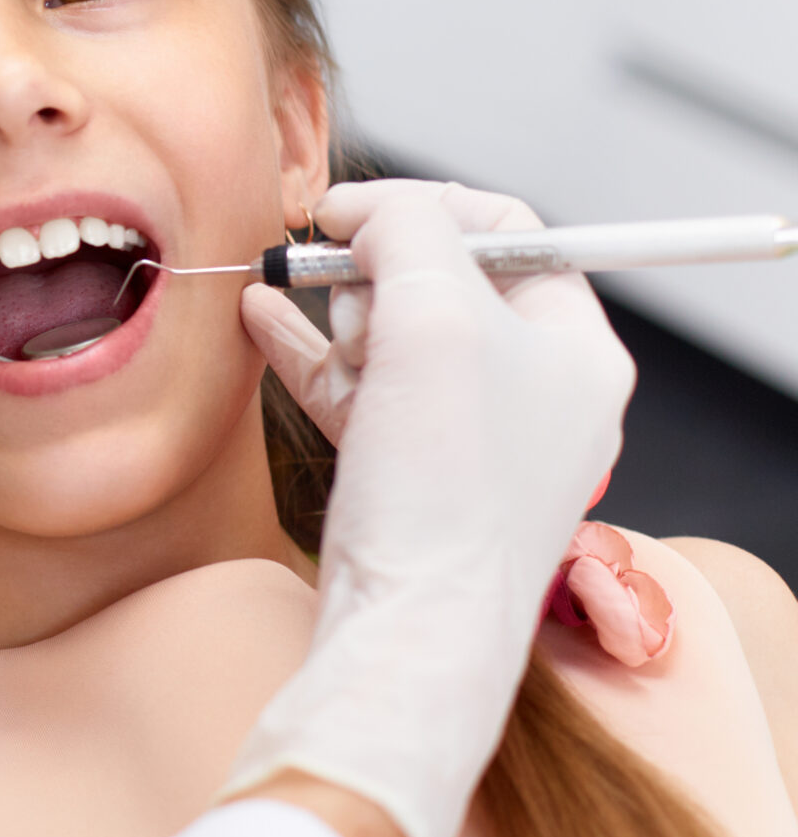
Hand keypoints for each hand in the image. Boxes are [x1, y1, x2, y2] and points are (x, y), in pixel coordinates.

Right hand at [223, 180, 634, 836]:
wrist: (411, 631)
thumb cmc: (446, 486)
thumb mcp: (436, 320)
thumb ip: (408, 235)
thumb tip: (371, 212)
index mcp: (575, 349)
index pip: (510, 232)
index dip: (426, 205)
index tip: (348, 209)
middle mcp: (533, 391)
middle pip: (444, 281)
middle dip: (374, 267)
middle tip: (322, 266)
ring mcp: (468, 438)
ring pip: (393, 336)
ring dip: (336, 311)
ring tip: (284, 296)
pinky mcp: (408, 477)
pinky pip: (358, 390)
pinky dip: (310, 350)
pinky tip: (260, 316)